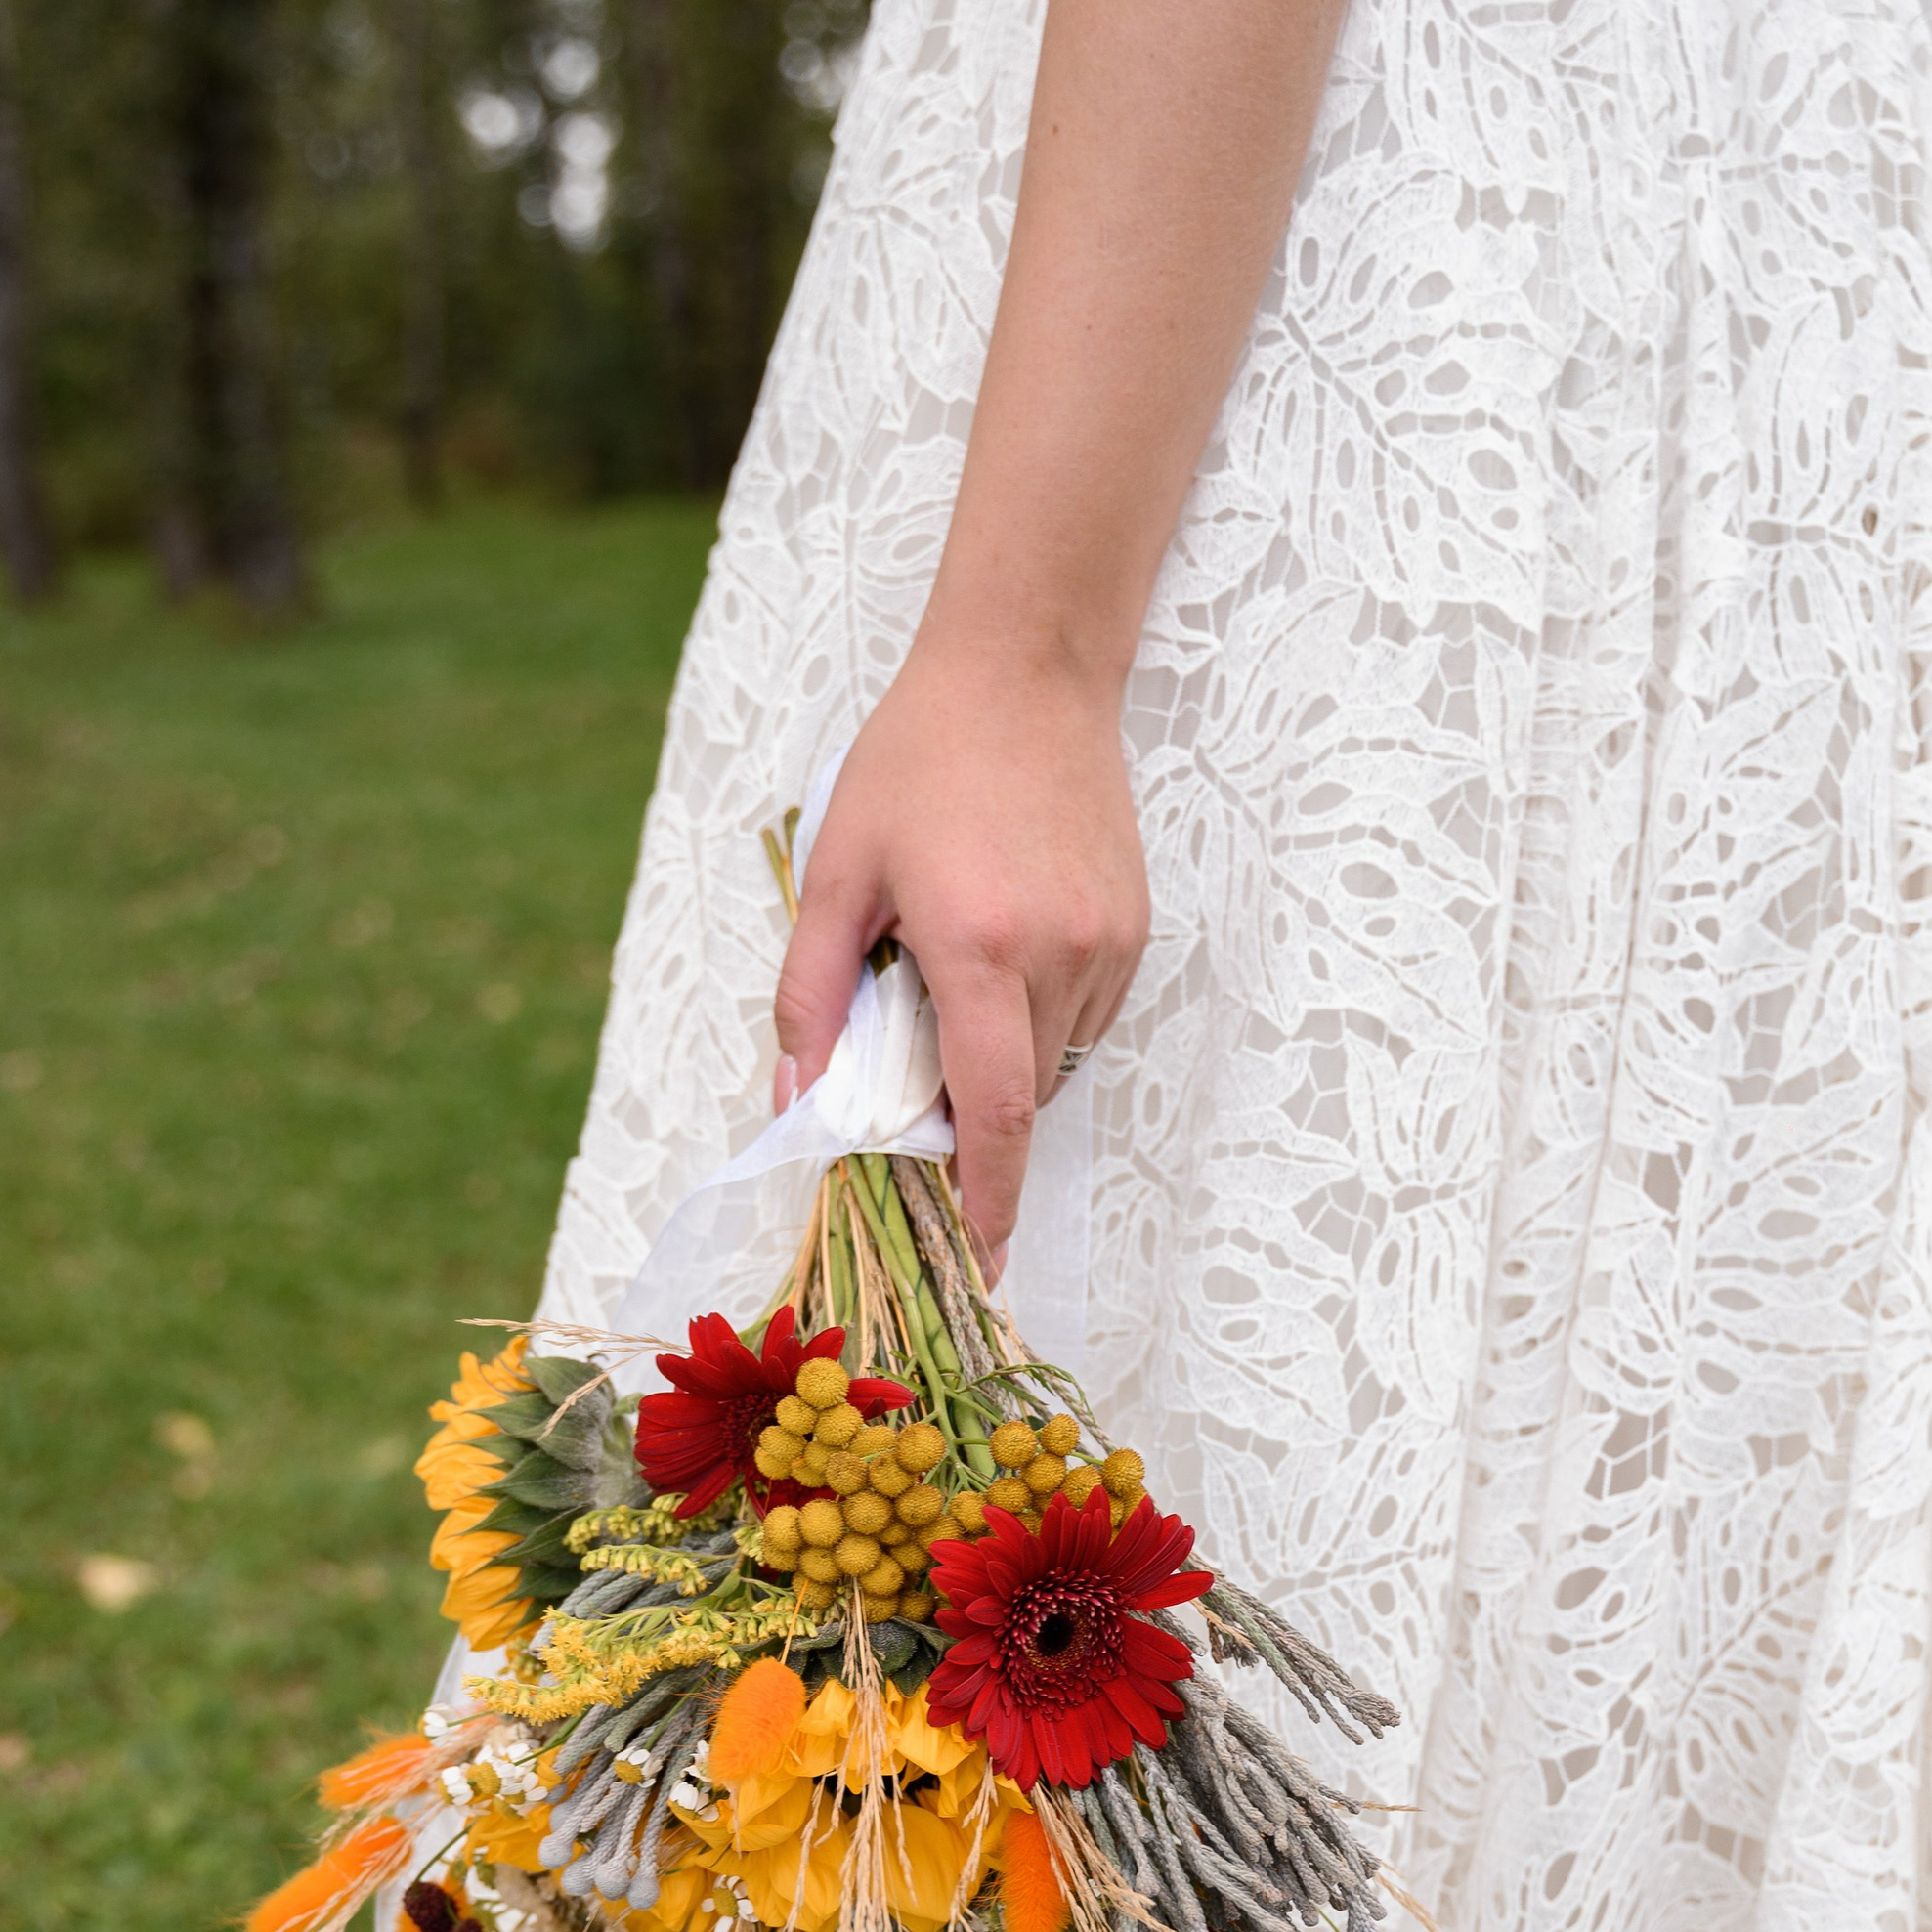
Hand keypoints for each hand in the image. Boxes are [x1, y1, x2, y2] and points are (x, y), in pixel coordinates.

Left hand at [771, 638, 1149, 1275]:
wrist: (1025, 670)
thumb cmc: (918, 762)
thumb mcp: (839, 872)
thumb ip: (811, 994)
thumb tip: (795, 1097)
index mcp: (981, 946)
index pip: (991, 1113)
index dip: (985, 1198)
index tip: (982, 1261)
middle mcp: (1060, 954)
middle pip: (1016, 1098)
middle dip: (966, 1122)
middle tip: (910, 1085)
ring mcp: (1110, 944)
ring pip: (1052, 1062)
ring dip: (999, 1063)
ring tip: (952, 984)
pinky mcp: (1136, 929)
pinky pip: (1082, 1018)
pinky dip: (1035, 1021)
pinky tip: (1000, 955)